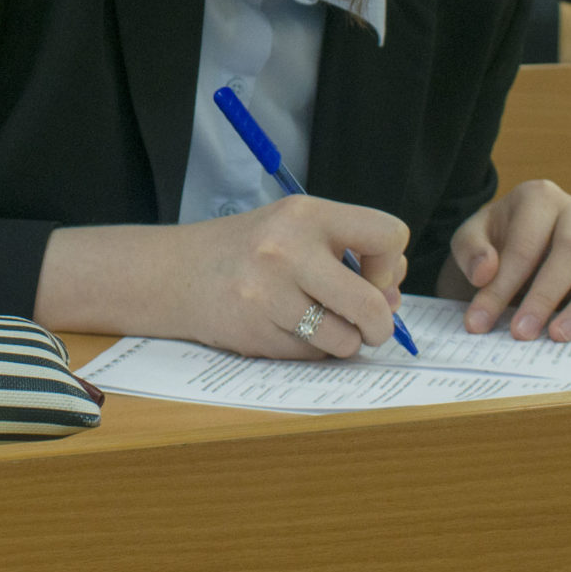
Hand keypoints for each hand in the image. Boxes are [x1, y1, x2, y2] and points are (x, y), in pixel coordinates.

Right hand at [167, 194, 409, 359]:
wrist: (177, 272)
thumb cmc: (250, 250)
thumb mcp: (298, 230)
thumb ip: (350, 254)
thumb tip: (393, 297)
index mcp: (306, 215)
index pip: (387, 236)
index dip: (390, 263)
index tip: (371, 273)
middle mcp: (286, 251)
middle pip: (370, 304)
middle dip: (381, 324)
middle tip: (372, 325)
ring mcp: (268, 295)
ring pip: (343, 340)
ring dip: (343, 340)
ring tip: (320, 322)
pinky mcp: (255, 333)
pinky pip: (312, 356)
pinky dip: (311, 350)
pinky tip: (287, 328)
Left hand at [445, 178, 570, 341]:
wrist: (519, 248)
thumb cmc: (496, 242)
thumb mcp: (469, 239)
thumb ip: (470, 251)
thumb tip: (485, 272)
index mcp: (540, 197)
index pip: (525, 243)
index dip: (503, 285)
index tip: (482, 320)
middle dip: (545, 296)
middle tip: (522, 333)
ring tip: (558, 336)